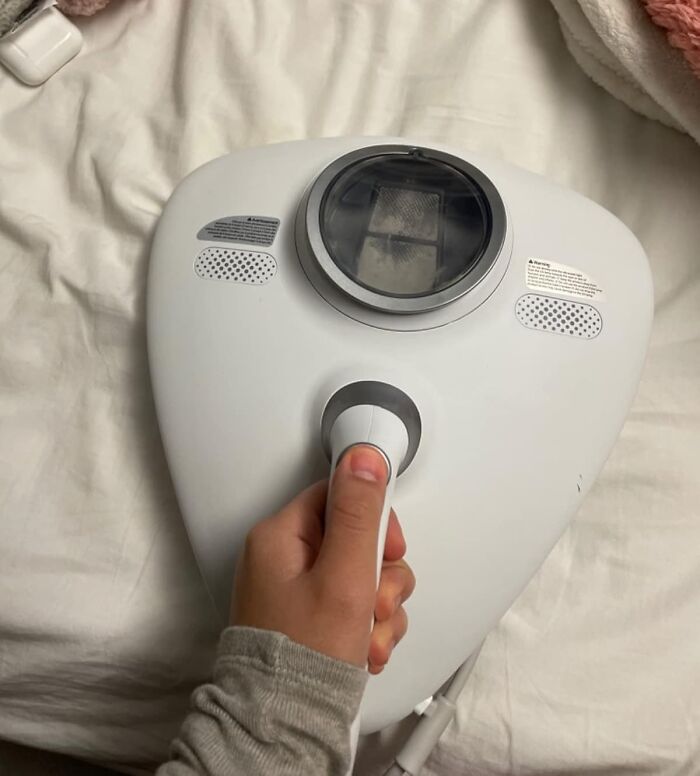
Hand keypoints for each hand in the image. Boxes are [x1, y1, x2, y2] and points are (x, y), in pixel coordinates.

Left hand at [230, 445, 414, 670]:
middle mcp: (283, 559)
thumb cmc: (304, 657)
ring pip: (361, 573)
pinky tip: (363, 647)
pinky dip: (368, 625)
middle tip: (374, 601)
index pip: (338, 495)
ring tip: (367, 634)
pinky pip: (353, 602)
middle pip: (355, 538)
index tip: (386, 550)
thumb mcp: (343, 577)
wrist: (288, 726)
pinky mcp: (308, 617)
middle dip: (380, 575)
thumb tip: (362, 457)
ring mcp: (295, 590)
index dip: (373, 521)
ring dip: (379, 606)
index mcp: (280, 537)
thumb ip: (358, 514)